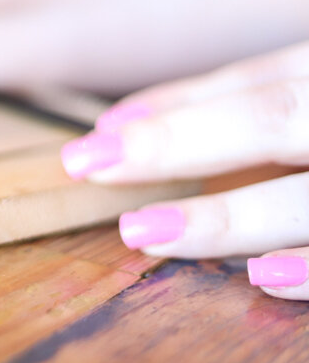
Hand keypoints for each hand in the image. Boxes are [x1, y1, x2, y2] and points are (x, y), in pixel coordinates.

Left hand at [61, 41, 308, 299]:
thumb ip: (244, 103)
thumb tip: (120, 123)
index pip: (258, 84)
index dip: (176, 107)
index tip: (95, 136)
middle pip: (276, 117)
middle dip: (177, 141)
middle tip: (86, 163)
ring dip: (226, 216)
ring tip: (140, 231)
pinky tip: (261, 278)